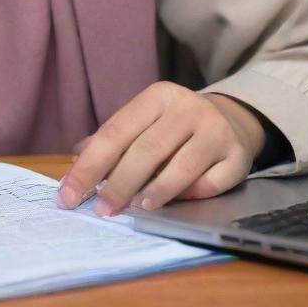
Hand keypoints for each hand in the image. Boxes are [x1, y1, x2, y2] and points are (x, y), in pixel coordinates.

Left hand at [56, 82, 265, 214]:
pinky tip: (177, 203)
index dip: (90, 165)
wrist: (230, 120)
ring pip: (181, 166)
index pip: (115, 131)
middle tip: (101, 210)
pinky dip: (192, 195)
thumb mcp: (144, 122)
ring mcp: (215, 130)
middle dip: (119, 184)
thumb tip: (75, 161)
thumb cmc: (175, 127)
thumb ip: (114, 140)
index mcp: (157, 96)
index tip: (69, 195)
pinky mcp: (238, 155)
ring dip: (155, 191)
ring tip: (136, 208)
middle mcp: (187, 107)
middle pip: (146, 150)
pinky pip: (212, 183)